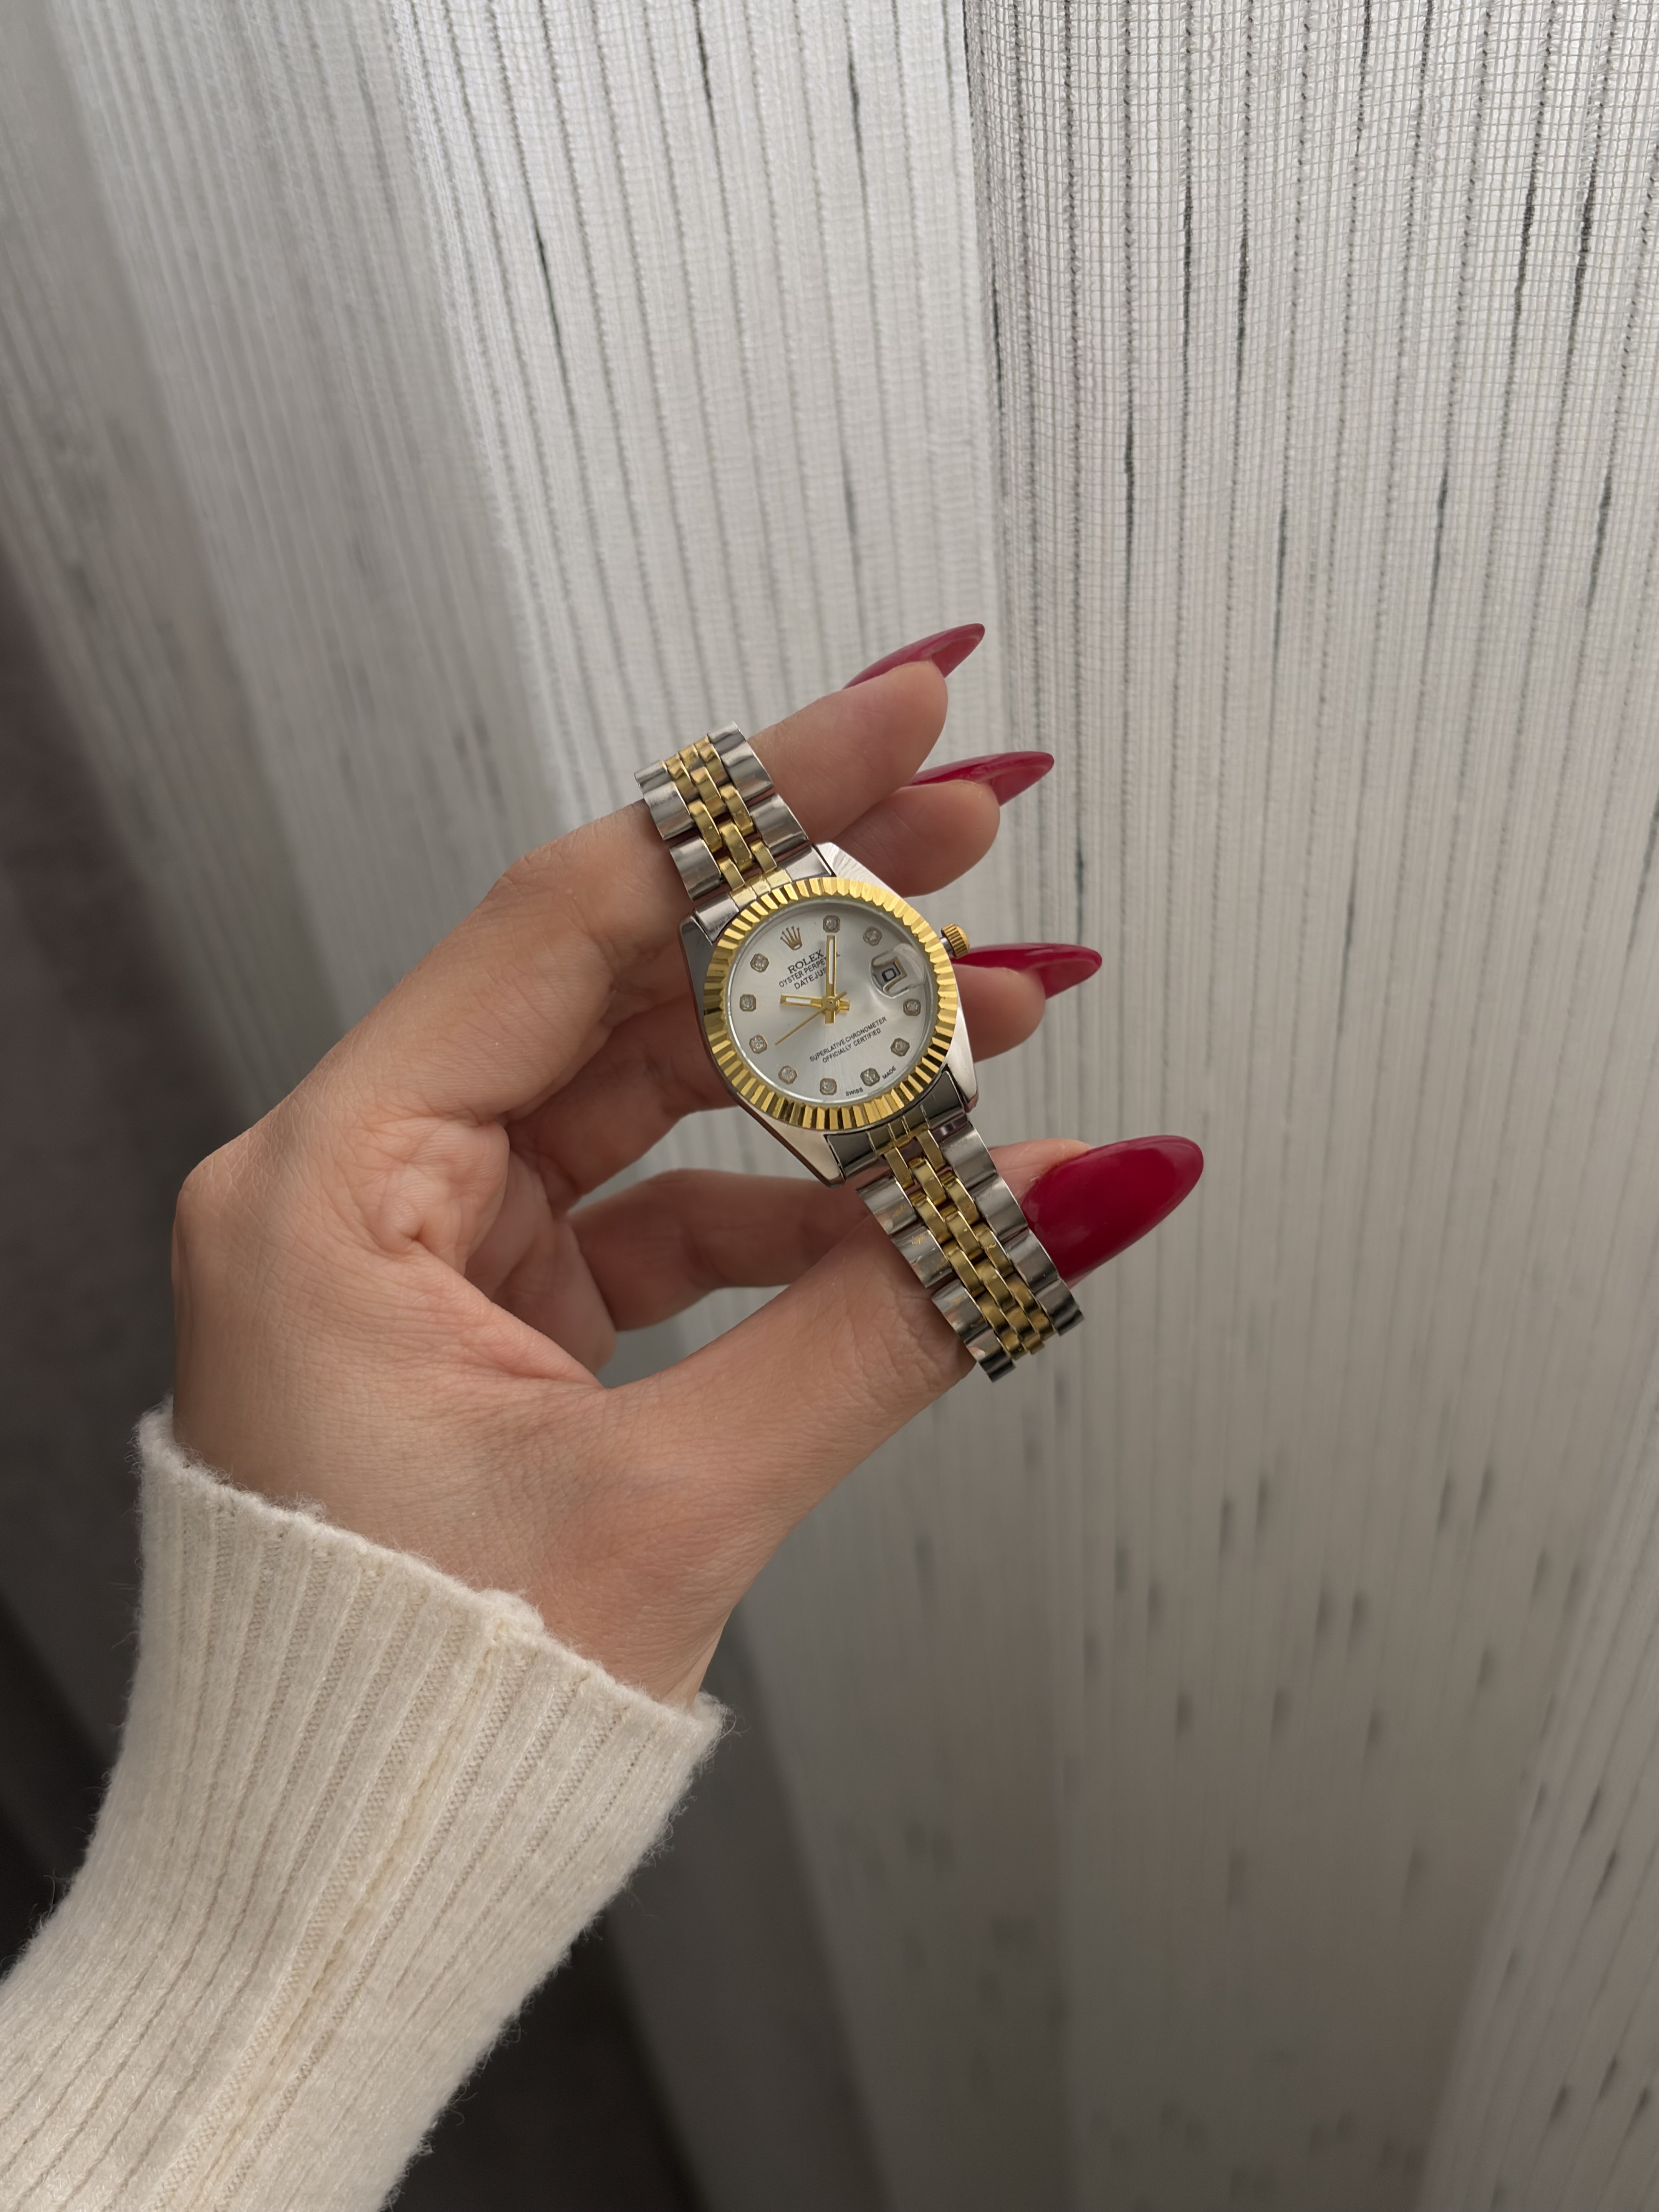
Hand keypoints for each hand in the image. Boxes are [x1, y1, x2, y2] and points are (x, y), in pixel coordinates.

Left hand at [170, 669, 1194, 1704]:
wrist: (322, 1885)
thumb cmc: (412, 1713)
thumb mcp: (671, 1505)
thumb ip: (890, 1327)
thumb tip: (1092, 1190)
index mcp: (331, 1185)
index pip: (572, 920)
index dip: (756, 809)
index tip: (903, 721)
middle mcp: (363, 1185)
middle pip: (623, 985)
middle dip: (813, 918)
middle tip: (981, 835)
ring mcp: (433, 1246)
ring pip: (655, 1093)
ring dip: (822, 1064)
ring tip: (1001, 1016)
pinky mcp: (497, 1309)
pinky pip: (660, 1207)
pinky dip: (791, 1199)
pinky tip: (920, 1187)